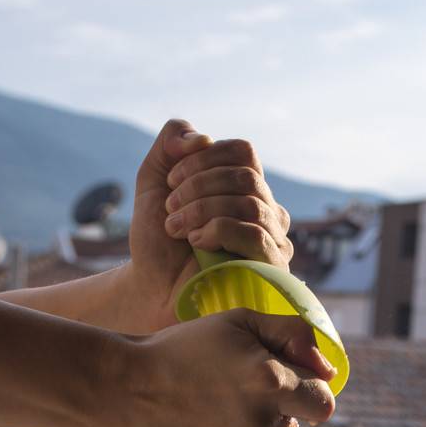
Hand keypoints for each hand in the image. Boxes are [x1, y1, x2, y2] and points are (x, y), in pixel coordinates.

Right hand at [115, 310, 334, 426]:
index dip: (309, 392)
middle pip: (291, 425)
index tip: (289, 386)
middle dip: (273, 408)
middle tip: (230, 391)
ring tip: (207, 410)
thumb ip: (292, 336)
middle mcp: (259, 426)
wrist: (121, 390)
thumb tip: (329, 369)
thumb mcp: (238, 322)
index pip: (323, 403)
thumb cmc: (182, 349)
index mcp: (269, 382)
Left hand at [123, 120, 292, 332]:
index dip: (205, 158)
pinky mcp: (271, 269)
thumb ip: (171, 142)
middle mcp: (266, 212)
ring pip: (251, 205)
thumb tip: (202, 138)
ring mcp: (273, 241)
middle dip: (198, 185)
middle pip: (246, 177)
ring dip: (203, 209)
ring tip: (175, 227)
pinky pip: (254, 234)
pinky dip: (217, 230)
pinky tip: (195, 242)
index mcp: (245, 188)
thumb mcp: (154, 179)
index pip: (244, 152)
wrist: (152, 289)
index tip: (170, 181)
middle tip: (169, 207)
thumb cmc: (158, 239)